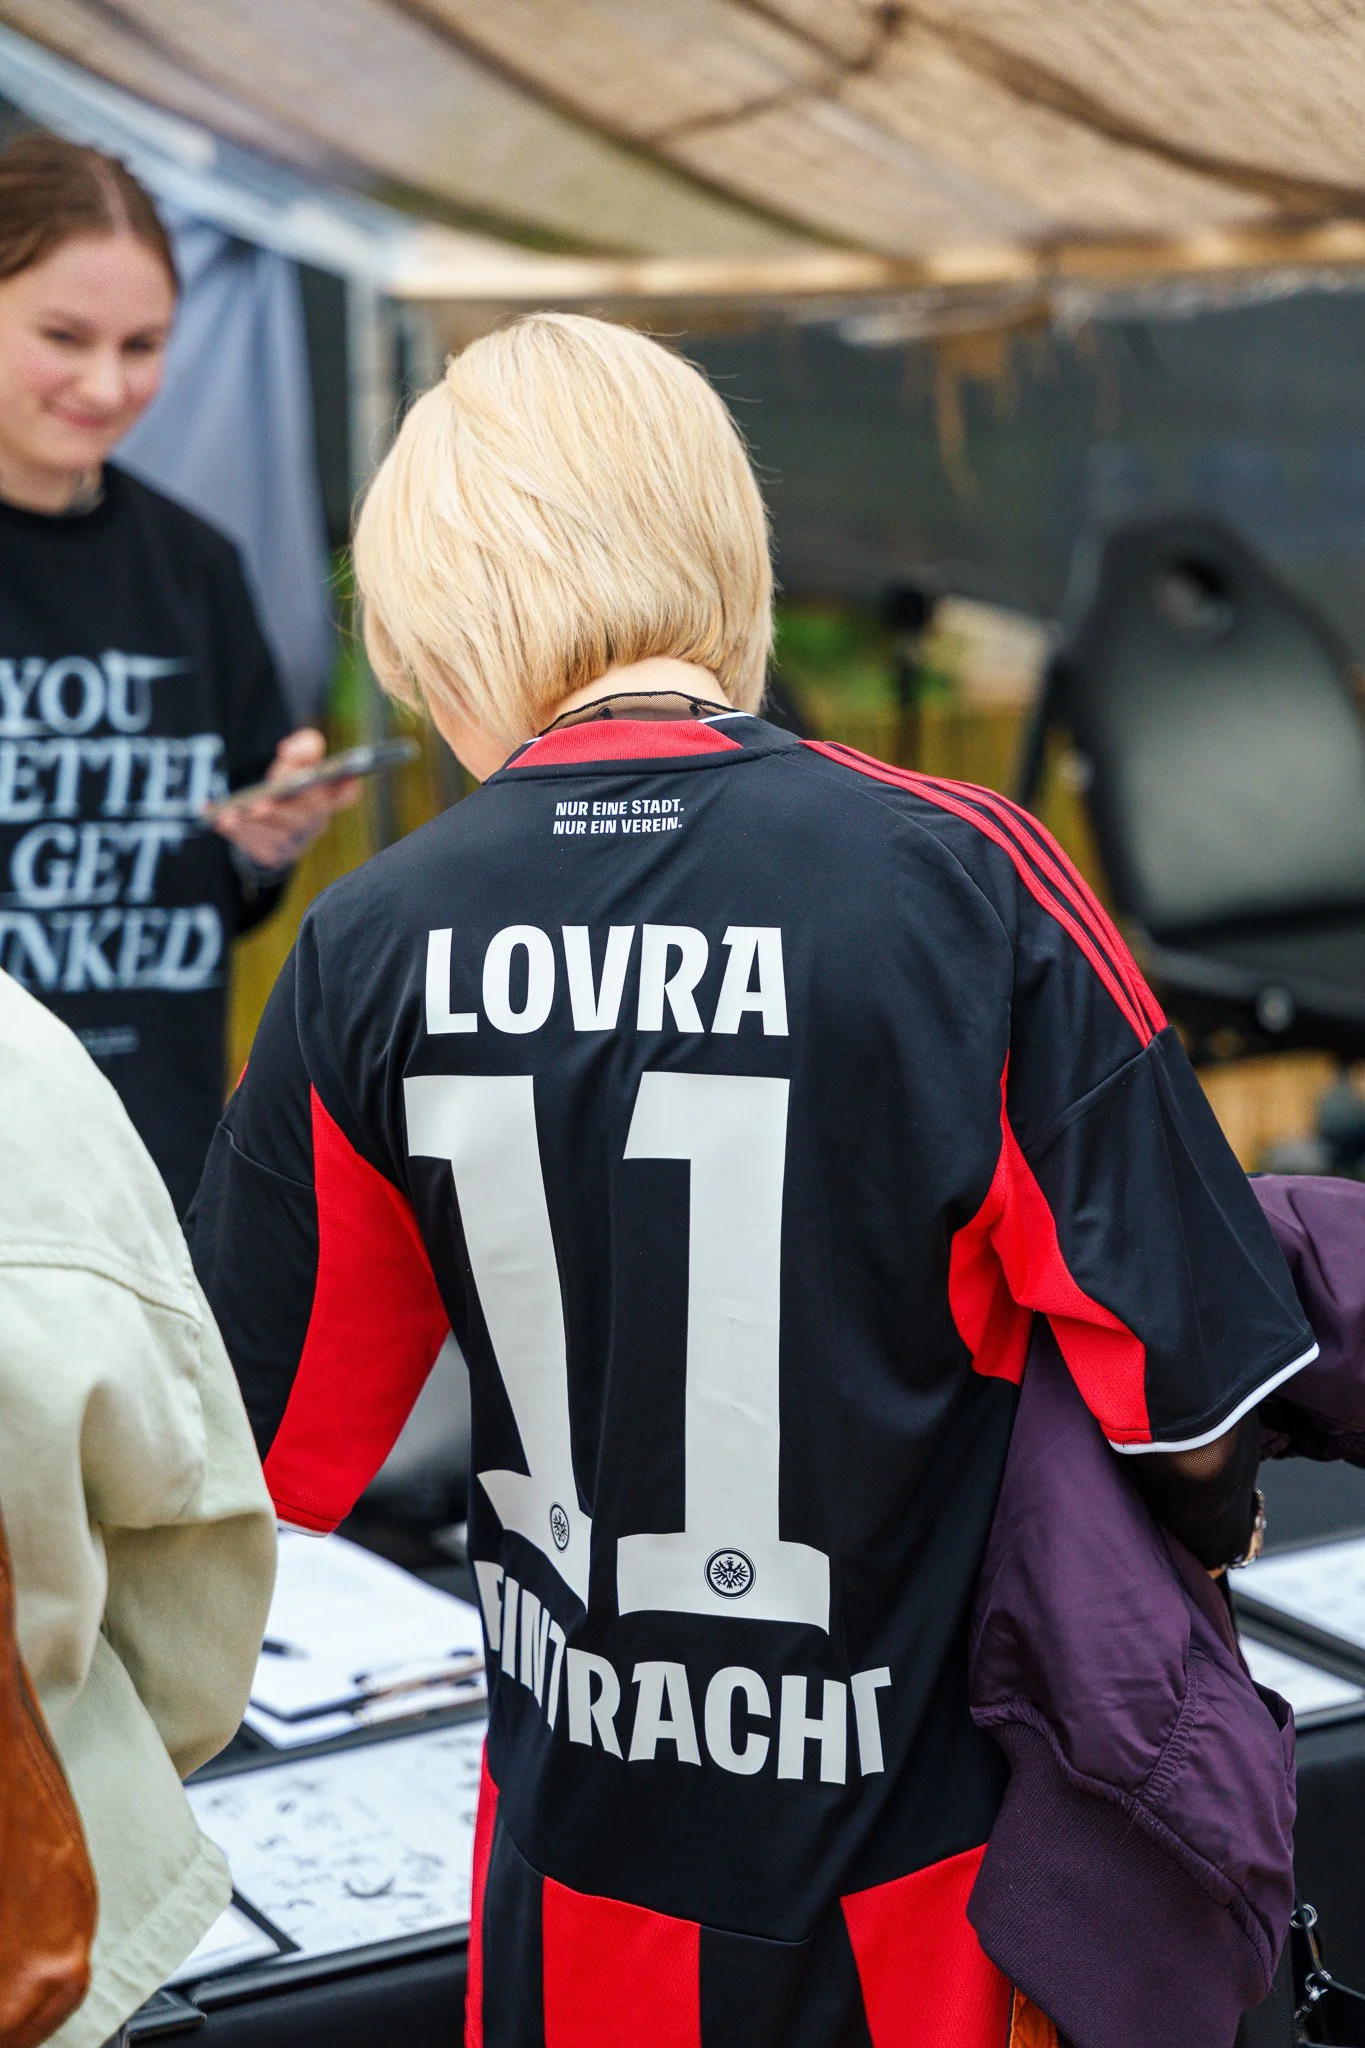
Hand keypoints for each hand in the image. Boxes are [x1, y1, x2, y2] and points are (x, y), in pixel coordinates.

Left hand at [211, 728, 361, 871]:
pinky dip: (237, 834)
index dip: (348, 788)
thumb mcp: (295, 759)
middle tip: (259, 805)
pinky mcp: (275, 856)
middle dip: (280, 813)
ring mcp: (296, 844)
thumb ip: (301, 746)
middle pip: (303, 821)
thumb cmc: (287, 782)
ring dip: (252, 826)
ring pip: (277, 838)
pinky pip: (257, 849)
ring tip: (230, 814)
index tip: (347, 777)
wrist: (264, 811)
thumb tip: (289, 751)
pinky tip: (218, 820)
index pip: (346, 794)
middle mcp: (316, 824)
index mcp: (327, 797)